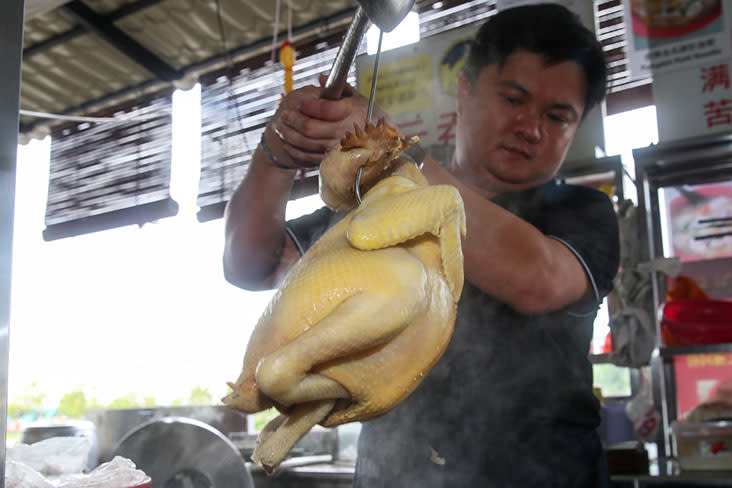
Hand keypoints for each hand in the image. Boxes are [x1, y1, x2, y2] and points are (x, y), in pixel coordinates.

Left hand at [270, 74, 392, 166]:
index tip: (300, 102)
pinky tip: (288, 144)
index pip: (324, 109)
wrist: (381, 142)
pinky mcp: (333, 159)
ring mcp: (338, 147)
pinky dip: (295, 151)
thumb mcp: (357, 97)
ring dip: (289, 135)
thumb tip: (321, 77)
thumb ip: (340, 87)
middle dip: (293, 120)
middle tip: (284, 114)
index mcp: (351, 112)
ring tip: (280, 127)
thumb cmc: (368, 115)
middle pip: (310, 127)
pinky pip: (310, 156)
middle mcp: (344, 130)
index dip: (308, 105)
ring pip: (307, 142)